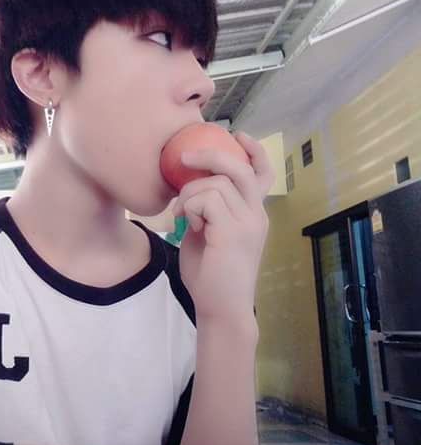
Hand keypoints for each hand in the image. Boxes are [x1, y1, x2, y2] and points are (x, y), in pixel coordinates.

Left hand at [171, 131, 275, 324]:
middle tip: (184, 159)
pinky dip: (190, 207)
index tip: (237, 135)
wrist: (222, 308)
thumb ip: (209, 211)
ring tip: (182, 217)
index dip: (253, 151)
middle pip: (239, 168)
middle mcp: (256, 214)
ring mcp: (247, 222)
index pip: (261, 174)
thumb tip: (190, 189)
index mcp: (253, 214)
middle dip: (210, 156)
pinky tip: (187, 226)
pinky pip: (206, 198)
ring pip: (215, 183)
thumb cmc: (212, 277)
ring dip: (189, 195)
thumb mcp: (210, 236)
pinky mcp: (232, 231)